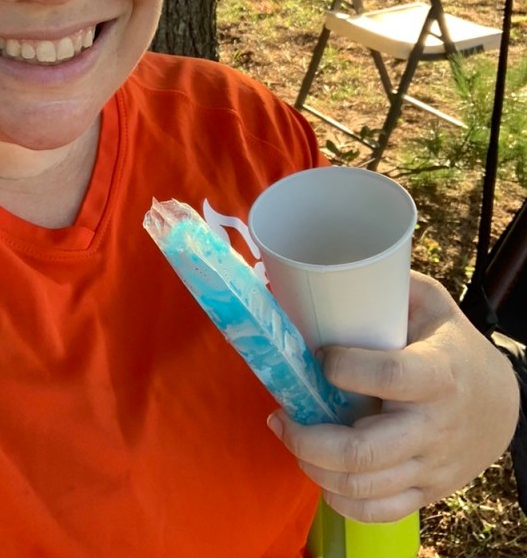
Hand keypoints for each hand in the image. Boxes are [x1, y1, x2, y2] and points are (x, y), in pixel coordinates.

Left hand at [268, 272, 519, 522]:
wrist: (501, 402)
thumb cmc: (453, 344)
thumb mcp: (431, 303)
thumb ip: (387, 285)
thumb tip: (325, 270)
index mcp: (437, 374)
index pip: (388, 376)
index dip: (343, 367)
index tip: (318, 355)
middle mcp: (433, 427)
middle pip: (362, 452)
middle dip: (307, 438)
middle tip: (281, 415)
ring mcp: (429, 465)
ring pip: (362, 487)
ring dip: (313, 466)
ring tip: (291, 438)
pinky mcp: (425, 491)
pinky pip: (377, 512)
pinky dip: (340, 500)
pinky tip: (319, 475)